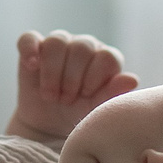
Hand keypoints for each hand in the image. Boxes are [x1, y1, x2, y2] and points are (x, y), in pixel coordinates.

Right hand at [10, 30, 139, 140]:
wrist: (49, 124)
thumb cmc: (79, 114)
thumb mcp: (95, 109)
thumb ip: (112, 94)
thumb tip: (133, 79)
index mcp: (106, 59)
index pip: (107, 56)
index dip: (94, 78)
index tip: (85, 96)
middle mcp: (85, 46)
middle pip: (81, 47)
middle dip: (72, 79)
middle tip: (66, 100)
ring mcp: (60, 44)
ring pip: (57, 41)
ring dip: (52, 72)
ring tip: (50, 94)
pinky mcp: (34, 47)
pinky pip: (29, 39)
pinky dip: (30, 50)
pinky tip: (32, 66)